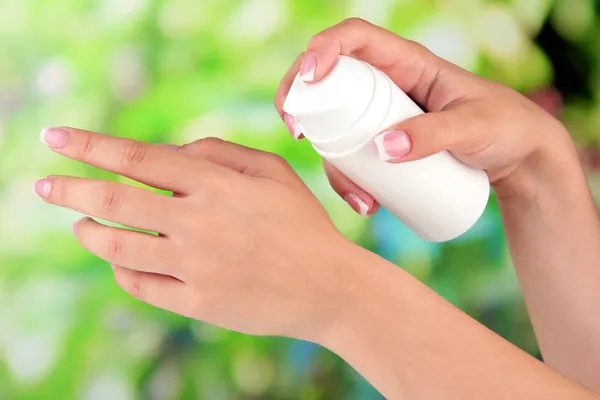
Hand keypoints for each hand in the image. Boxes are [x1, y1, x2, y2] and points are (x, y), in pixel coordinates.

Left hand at [35, 127, 355, 340]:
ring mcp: (195, 266)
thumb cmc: (301, 223)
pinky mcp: (197, 302)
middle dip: (68, 189)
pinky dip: (120, 268)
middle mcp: (198, 222)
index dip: (90, 145)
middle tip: (42, 185)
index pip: (137, 157)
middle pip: (113, 200)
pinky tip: (118, 259)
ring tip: (78, 226)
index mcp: (216, 184)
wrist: (328, 287)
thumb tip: (168, 153)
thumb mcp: (273, 170)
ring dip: (88, 232)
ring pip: (117, 247)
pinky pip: (140, 285)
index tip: (55, 137)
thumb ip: (219, 151)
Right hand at [275, 18, 573, 212]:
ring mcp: (383, 117)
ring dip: (329, 157)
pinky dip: (350, 180)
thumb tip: (383, 148)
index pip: (355, 38)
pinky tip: (365, 203)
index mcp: (408, 62)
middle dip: (301, 100)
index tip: (309, 79)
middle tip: (298, 132)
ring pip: (336, 127)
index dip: (323, 48)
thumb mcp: (474, 126)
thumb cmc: (505, 126)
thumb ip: (434, 134)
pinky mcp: (386, 145)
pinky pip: (355, 157)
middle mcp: (388, 85)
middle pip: (328, 80)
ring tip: (357, 197)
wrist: (519, 157)